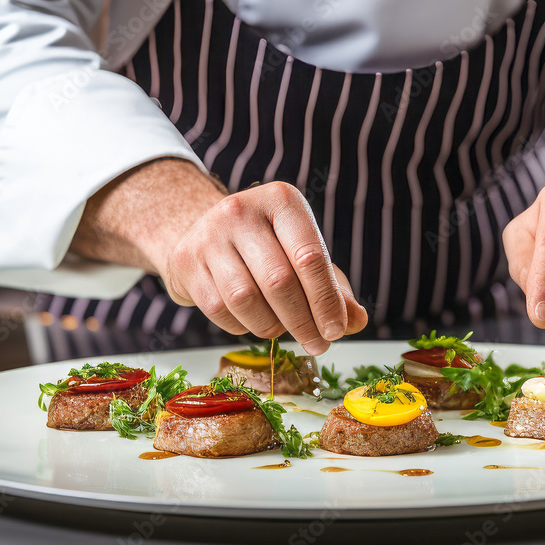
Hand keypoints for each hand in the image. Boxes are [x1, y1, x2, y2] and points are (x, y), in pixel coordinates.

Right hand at [72, 160, 366, 353]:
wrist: (202, 231)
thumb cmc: (267, 247)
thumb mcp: (304, 253)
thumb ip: (334, 287)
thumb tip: (357, 320)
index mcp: (281, 200)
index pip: (310, 257)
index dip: (326, 300)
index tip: (336, 330)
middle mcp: (242, 210)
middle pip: (279, 282)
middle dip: (303, 322)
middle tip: (317, 344)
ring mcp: (209, 235)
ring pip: (247, 300)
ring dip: (271, 327)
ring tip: (282, 329)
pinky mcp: (187, 261)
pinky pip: (220, 310)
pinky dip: (243, 326)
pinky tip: (253, 321)